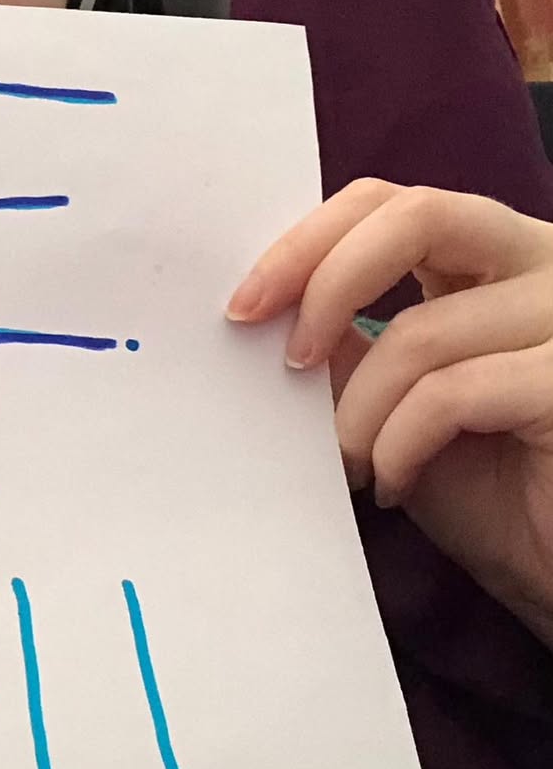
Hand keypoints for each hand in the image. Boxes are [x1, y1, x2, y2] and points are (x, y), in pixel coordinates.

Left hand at [226, 179, 552, 650]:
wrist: (548, 566)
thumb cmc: (478, 484)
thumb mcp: (390, 397)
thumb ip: (344, 339)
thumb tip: (264, 302)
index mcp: (492, 252)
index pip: (391, 203)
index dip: (309, 242)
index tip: (246, 304)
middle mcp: (543, 263)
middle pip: (417, 217)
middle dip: (326, 282)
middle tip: (285, 358)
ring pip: (419, 334)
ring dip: (358, 412)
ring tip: (350, 463)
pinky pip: (451, 394)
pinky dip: (398, 445)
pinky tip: (393, 483)